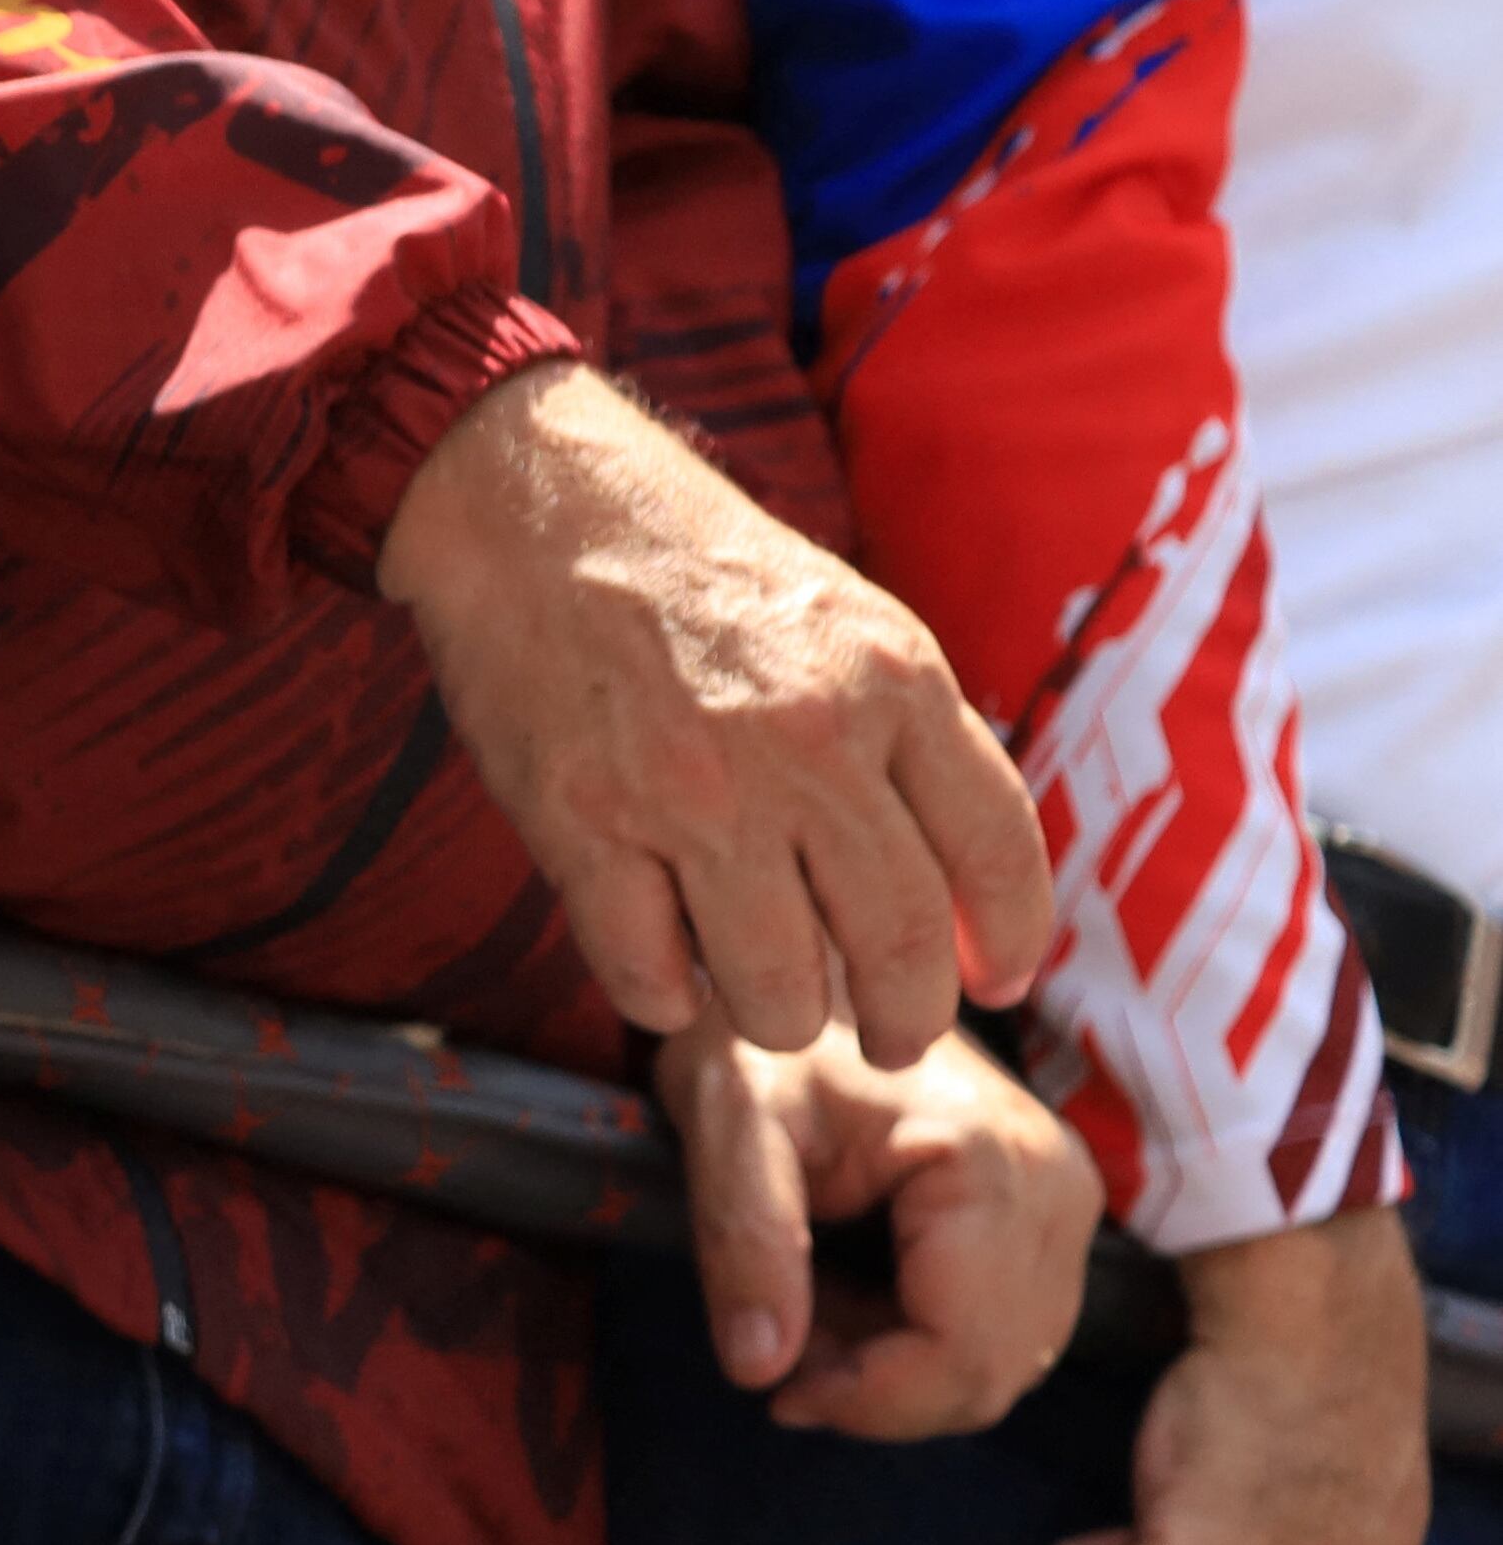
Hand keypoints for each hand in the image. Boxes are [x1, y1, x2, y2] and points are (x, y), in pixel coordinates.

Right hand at [382, 364, 1052, 1065]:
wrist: (537, 506)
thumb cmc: (696, 570)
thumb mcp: (850, 620)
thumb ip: (913, 737)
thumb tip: (960, 886)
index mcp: (893, 682)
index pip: (997, 852)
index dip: (1008, 943)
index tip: (992, 984)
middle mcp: (807, 743)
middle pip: (898, 942)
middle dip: (903, 1021)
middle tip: (887, 1039)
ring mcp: (691, 790)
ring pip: (779, 986)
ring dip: (783, 1021)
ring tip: (772, 1010)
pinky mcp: (582, 822)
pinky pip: (648, 973)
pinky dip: (666, 1000)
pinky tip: (668, 977)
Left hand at [653, 1011, 1097, 1434]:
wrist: (805, 979)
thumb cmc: (761, 1039)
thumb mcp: (726, 1124)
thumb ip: (744, 1241)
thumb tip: (761, 1369)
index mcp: (991, 1163)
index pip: (960, 1352)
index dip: (867, 1400)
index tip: (777, 1396)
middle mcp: (1057, 1187)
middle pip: (989, 1372)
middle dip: (878, 1391)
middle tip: (782, 1353)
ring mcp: (1066, 1203)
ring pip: (1000, 1364)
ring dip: (897, 1373)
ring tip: (806, 1315)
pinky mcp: (1050, 1216)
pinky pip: (1001, 1330)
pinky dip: (919, 1345)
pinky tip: (848, 1298)